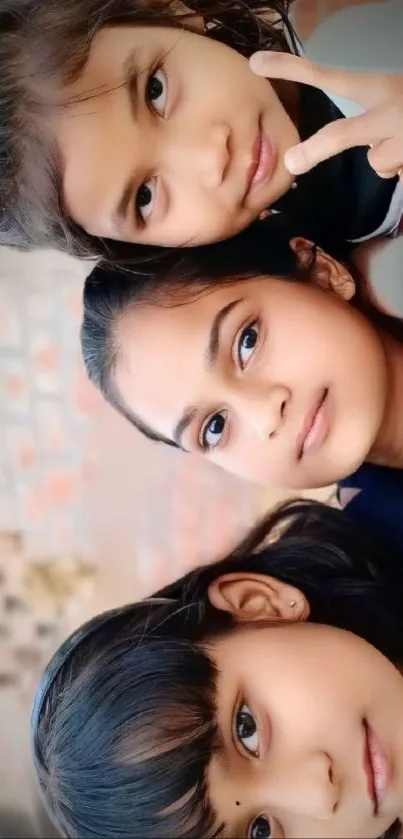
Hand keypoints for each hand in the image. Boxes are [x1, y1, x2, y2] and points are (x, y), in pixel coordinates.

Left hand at [250, 52, 402, 180]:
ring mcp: (401, 137)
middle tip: (292, 163)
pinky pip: (399, 175)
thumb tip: (361, 149)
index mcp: (378, 88)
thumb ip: (371, 118)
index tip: (255, 63)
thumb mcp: (396, 98)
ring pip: (377, 162)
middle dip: (315, 150)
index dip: (290, 69)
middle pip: (341, 136)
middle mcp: (387, 110)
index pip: (328, 78)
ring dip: (391, 158)